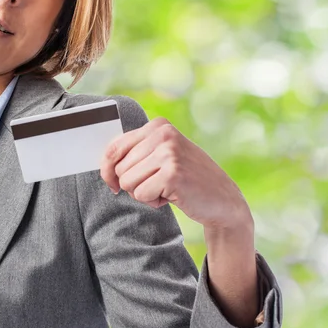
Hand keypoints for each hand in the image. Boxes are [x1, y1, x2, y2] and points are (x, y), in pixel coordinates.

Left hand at [99, 117, 253, 233]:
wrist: (223, 199)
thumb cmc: (187, 179)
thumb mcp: (163, 156)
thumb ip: (137, 153)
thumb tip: (104, 166)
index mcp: (158, 125)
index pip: (114, 147)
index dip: (107, 170)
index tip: (112, 184)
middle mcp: (163, 134)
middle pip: (119, 169)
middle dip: (133, 184)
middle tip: (158, 184)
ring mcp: (169, 152)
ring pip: (127, 182)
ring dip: (144, 193)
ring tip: (166, 189)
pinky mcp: (172, 173)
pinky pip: (141, 194)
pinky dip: (154, 202)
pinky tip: (173, 196)